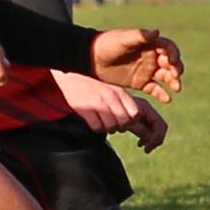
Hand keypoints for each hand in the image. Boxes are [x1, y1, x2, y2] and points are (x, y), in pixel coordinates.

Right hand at [49, 71, 169, 150]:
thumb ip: (126, 103)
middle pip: (124, 122)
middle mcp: (111, 97)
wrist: (71, 81)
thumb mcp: (114, 92)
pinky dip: (97, 129)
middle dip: (120, 127)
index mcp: (120, 93)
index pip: (135, 113)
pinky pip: (97, 127)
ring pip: (111, 126)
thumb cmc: (96, 90)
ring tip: (103, 124)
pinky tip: (94, 123)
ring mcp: (98, 103)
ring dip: (108, 129)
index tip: (125, 121)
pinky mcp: (85, 109)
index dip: (132, 121)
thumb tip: (137, 120)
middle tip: (113, 124)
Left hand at [89, 28, 183, 102]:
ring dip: (173, 82)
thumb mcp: (123, 39)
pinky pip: (155, 89)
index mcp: (149, 44)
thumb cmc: (106, 44)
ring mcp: (146, 70)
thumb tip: (157, 32)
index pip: (168, 48)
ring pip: (166, 77)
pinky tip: (167, 99)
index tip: (172, 62)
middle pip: (170, 63)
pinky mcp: (139, 83)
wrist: (89, 58)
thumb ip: (140, 36)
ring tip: (176, 89)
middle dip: (176, 70)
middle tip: (176, 77)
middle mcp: (151, 57)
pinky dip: (162, 94)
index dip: (174, 54)